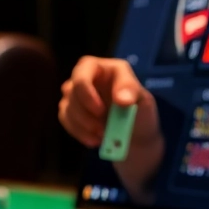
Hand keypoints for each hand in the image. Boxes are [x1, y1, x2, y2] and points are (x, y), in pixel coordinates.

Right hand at [58, 56, 164, 199]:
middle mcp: (86, 76)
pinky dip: (78, 132)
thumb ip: (132, 93)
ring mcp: (75, 93)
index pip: (84, 68)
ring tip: (103, 137)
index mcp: (104, 68)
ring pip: (66, 106)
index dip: (86, 89)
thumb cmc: (140, 111)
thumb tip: (122, 99)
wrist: (135, 135)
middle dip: (85, 114)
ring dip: (83, 125)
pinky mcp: (69, 110)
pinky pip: (64, 118)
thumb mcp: (144, 100)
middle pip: (71, 89)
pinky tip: (94, 140)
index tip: (100, 111)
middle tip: (103, 131)